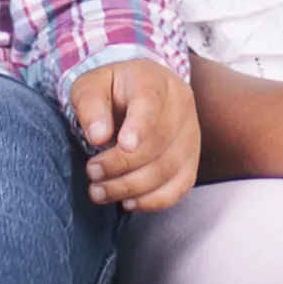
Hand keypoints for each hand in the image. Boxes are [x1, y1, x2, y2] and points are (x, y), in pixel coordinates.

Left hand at [75, 56, 199, 211]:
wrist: (139, 93)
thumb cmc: (112, 90)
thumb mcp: (91, 85)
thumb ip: (90, 104)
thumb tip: (98, 136)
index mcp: (154, 81)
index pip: (152, 103)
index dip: (140, 126)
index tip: (122, 145)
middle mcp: (181, 106)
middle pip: (160, 142)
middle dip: (122, 164)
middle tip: (92, 172)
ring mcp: (191, 135)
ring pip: (169, 168)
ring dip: (132, 187)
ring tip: (99, 191)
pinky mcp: (192, 160)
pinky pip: (180, 187)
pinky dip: (154, 201)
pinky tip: (128, 202)